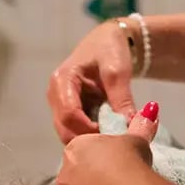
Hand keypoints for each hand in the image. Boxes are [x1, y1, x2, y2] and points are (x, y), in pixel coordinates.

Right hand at [48, 21, 137, 142]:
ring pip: (69, 134)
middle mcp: (55, 95)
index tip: (112, 134)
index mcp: (61, 81)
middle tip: (114, 141)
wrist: (108, 42)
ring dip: (90, 139)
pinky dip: (92, 136)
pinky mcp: (67, 112)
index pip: (69, 114)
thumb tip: (129, 125)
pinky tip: (108, 132)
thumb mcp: (118, 70)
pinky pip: (76, 131)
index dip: (89, 128)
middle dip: (88, 139)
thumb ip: (121, 97)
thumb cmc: (110, 49)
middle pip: (65, 128)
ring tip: (112, 137)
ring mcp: (59, 105)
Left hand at [57, 103, 158, 184]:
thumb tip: (150, 110)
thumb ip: (140, 127)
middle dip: (93, 183)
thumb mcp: (136, 140)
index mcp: (75, 149)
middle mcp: (63, 173)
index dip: (100, 161)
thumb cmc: (127, 161)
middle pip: (77, 178)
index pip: (83, 153)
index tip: (117, 167)